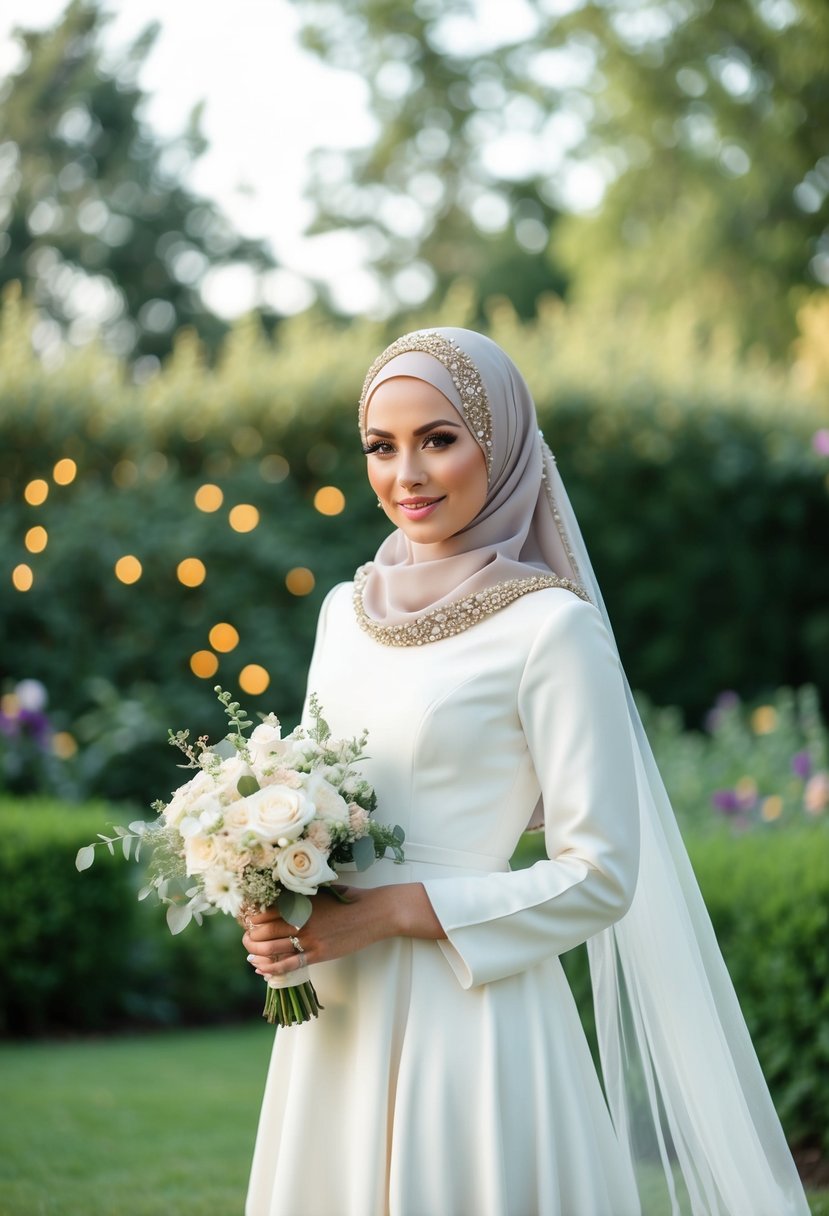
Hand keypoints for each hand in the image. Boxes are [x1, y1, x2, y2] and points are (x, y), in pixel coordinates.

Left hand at [241, 883, 444, 978]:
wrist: (376, 912)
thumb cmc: (350, 898)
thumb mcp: (323, 890)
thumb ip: (302, 894)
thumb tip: (281, 896)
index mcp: (301, 901)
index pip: (264, 911)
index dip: (251, 918)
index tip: (247, 921)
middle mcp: (301, 919)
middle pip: (263, 932)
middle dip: (249, 937)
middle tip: (245, 939)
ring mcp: (309, 938)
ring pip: (271, 950)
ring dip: (255, 954)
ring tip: (250, 955)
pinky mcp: (319, 954)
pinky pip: (289, 965)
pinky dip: (272, 969)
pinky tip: (263, 970)